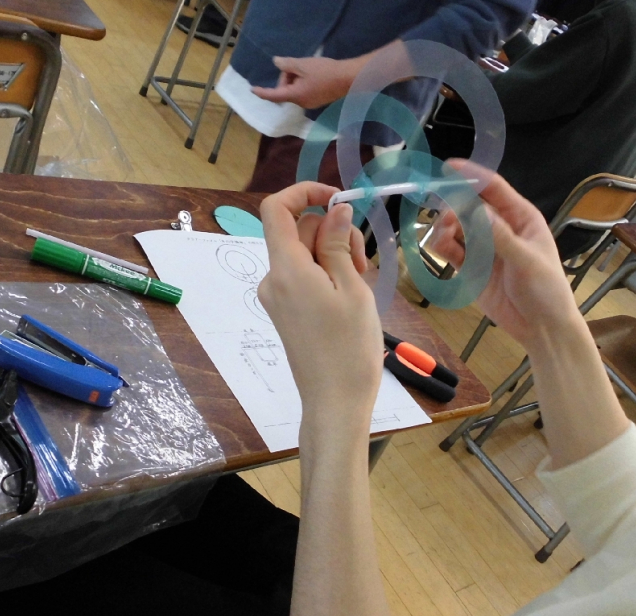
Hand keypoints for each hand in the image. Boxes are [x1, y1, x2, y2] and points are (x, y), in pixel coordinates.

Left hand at [251, 56, 357, 108]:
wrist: (348, 79)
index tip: (253, 90)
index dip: (262, 92)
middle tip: (296, 64)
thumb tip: (276, 63)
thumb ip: (287, 65)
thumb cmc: (325, 72)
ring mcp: (310, 104)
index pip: (274, 95)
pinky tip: (314, 74)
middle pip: (286, 90)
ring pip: (295, 90)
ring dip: (296, 79)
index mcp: (295, 96)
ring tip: (308, 68)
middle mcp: (301, 104)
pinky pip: (304, 92)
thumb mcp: (303, 65)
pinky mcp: (318, 101)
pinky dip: (303, 83)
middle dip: (287, 77)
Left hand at [258, 182, 380, 421]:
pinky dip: (325, 274)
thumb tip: (334, 209)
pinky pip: (302, 277)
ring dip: (332, 256)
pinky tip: (348, 298)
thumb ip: (338, 243)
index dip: (305, 193)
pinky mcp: (285, 311)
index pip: (277, 209)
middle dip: (331, 232)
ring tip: (360, 285)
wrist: (334, 402)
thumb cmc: (349, 347)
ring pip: (303, 254)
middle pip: (297, 231)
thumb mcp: (352, 288)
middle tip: (363, 262)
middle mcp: (272, 279)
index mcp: (285, 268)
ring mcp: (276, 297)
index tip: (339, 200)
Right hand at [428, 163, 580, 354]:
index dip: (471, 175)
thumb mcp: (526, 260)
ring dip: (445, 228)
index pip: (492, 188)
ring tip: (443, 239)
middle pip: (468, 205)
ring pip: (456, 226)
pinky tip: (439, 248)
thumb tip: (473, 209)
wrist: (542, 328)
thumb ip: (498, 235)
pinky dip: (441, 246)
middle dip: (452, 206)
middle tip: (444, 219)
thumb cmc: (545, 290)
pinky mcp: (470, 267)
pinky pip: (450, 250)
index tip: (447, 167)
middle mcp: (499, 226)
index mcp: (520, 217)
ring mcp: (483, 247)